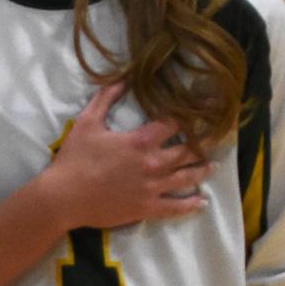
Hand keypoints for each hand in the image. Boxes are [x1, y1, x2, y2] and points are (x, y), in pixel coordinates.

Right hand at [44, 82, 211, 228]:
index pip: (175, 123)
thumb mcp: (87, 122)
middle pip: (188, 150)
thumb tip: (122, 78)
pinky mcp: (147, 208)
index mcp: (141, 141)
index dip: (192, 114)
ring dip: (203, 170)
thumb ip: (105, 98)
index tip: (207, 108)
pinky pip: (175, 207)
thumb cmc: (74, 159)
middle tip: (221, 137)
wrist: (63, 197)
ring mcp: (153, 187)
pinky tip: (202, 202)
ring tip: (215, 165)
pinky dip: (191, 205)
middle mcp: (153, 163)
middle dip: (206, 142)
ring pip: (187, 177)